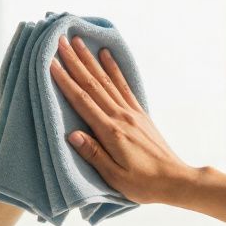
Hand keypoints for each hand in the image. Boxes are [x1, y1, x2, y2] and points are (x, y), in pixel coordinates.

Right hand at [49, 36, 198, 204]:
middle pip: (93, 84)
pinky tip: (107, 56)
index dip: (65, 81)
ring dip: (91, 60)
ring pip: (107, 80)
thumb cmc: (143, 184)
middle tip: (60, 41)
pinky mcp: (140, 114)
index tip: (51, 63)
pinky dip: (114, 69)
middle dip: (75, 62)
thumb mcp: (115, 176)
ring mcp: (132, 113)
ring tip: (79, 42)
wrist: (175, 180)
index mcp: (111, 132)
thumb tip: (72, 134)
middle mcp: (121, 116)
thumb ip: (94, 154)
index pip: (82, 101)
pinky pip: (124, 86)